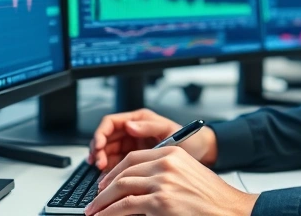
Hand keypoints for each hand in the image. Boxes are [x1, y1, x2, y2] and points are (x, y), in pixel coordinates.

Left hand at [84, 146, 257, 215]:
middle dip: (104, 188)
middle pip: (124, 172)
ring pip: (120, 188)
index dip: (115, 171)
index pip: (134, 157)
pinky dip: (110, 213)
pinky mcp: (159, 202)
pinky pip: (125, 206)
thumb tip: (138, 183)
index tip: (105, 182)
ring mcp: (162, 183)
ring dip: (103, 202)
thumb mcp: (188, 174)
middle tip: (96, 200)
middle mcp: (166, 164)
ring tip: (94, 212)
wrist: (230, 210)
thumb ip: (164, 172)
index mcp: (172, 153)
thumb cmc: (213, 198)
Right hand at [87, 108, 217, 170]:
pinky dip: (110, 172)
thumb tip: (130, 125)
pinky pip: (116, 166)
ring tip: (102, 172)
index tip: (100, 146)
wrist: (201, 154)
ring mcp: (132, 148)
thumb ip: (150, 126)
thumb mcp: (170, 130)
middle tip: (99, 163)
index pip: (110, 123)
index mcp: (138, 120)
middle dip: (99, 150)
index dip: (101, 133)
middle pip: (105, 139)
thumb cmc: (189, 139)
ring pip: (108, 153)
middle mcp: (132, 132)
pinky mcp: (135, 163)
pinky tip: (109, 179)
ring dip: (102, 162)